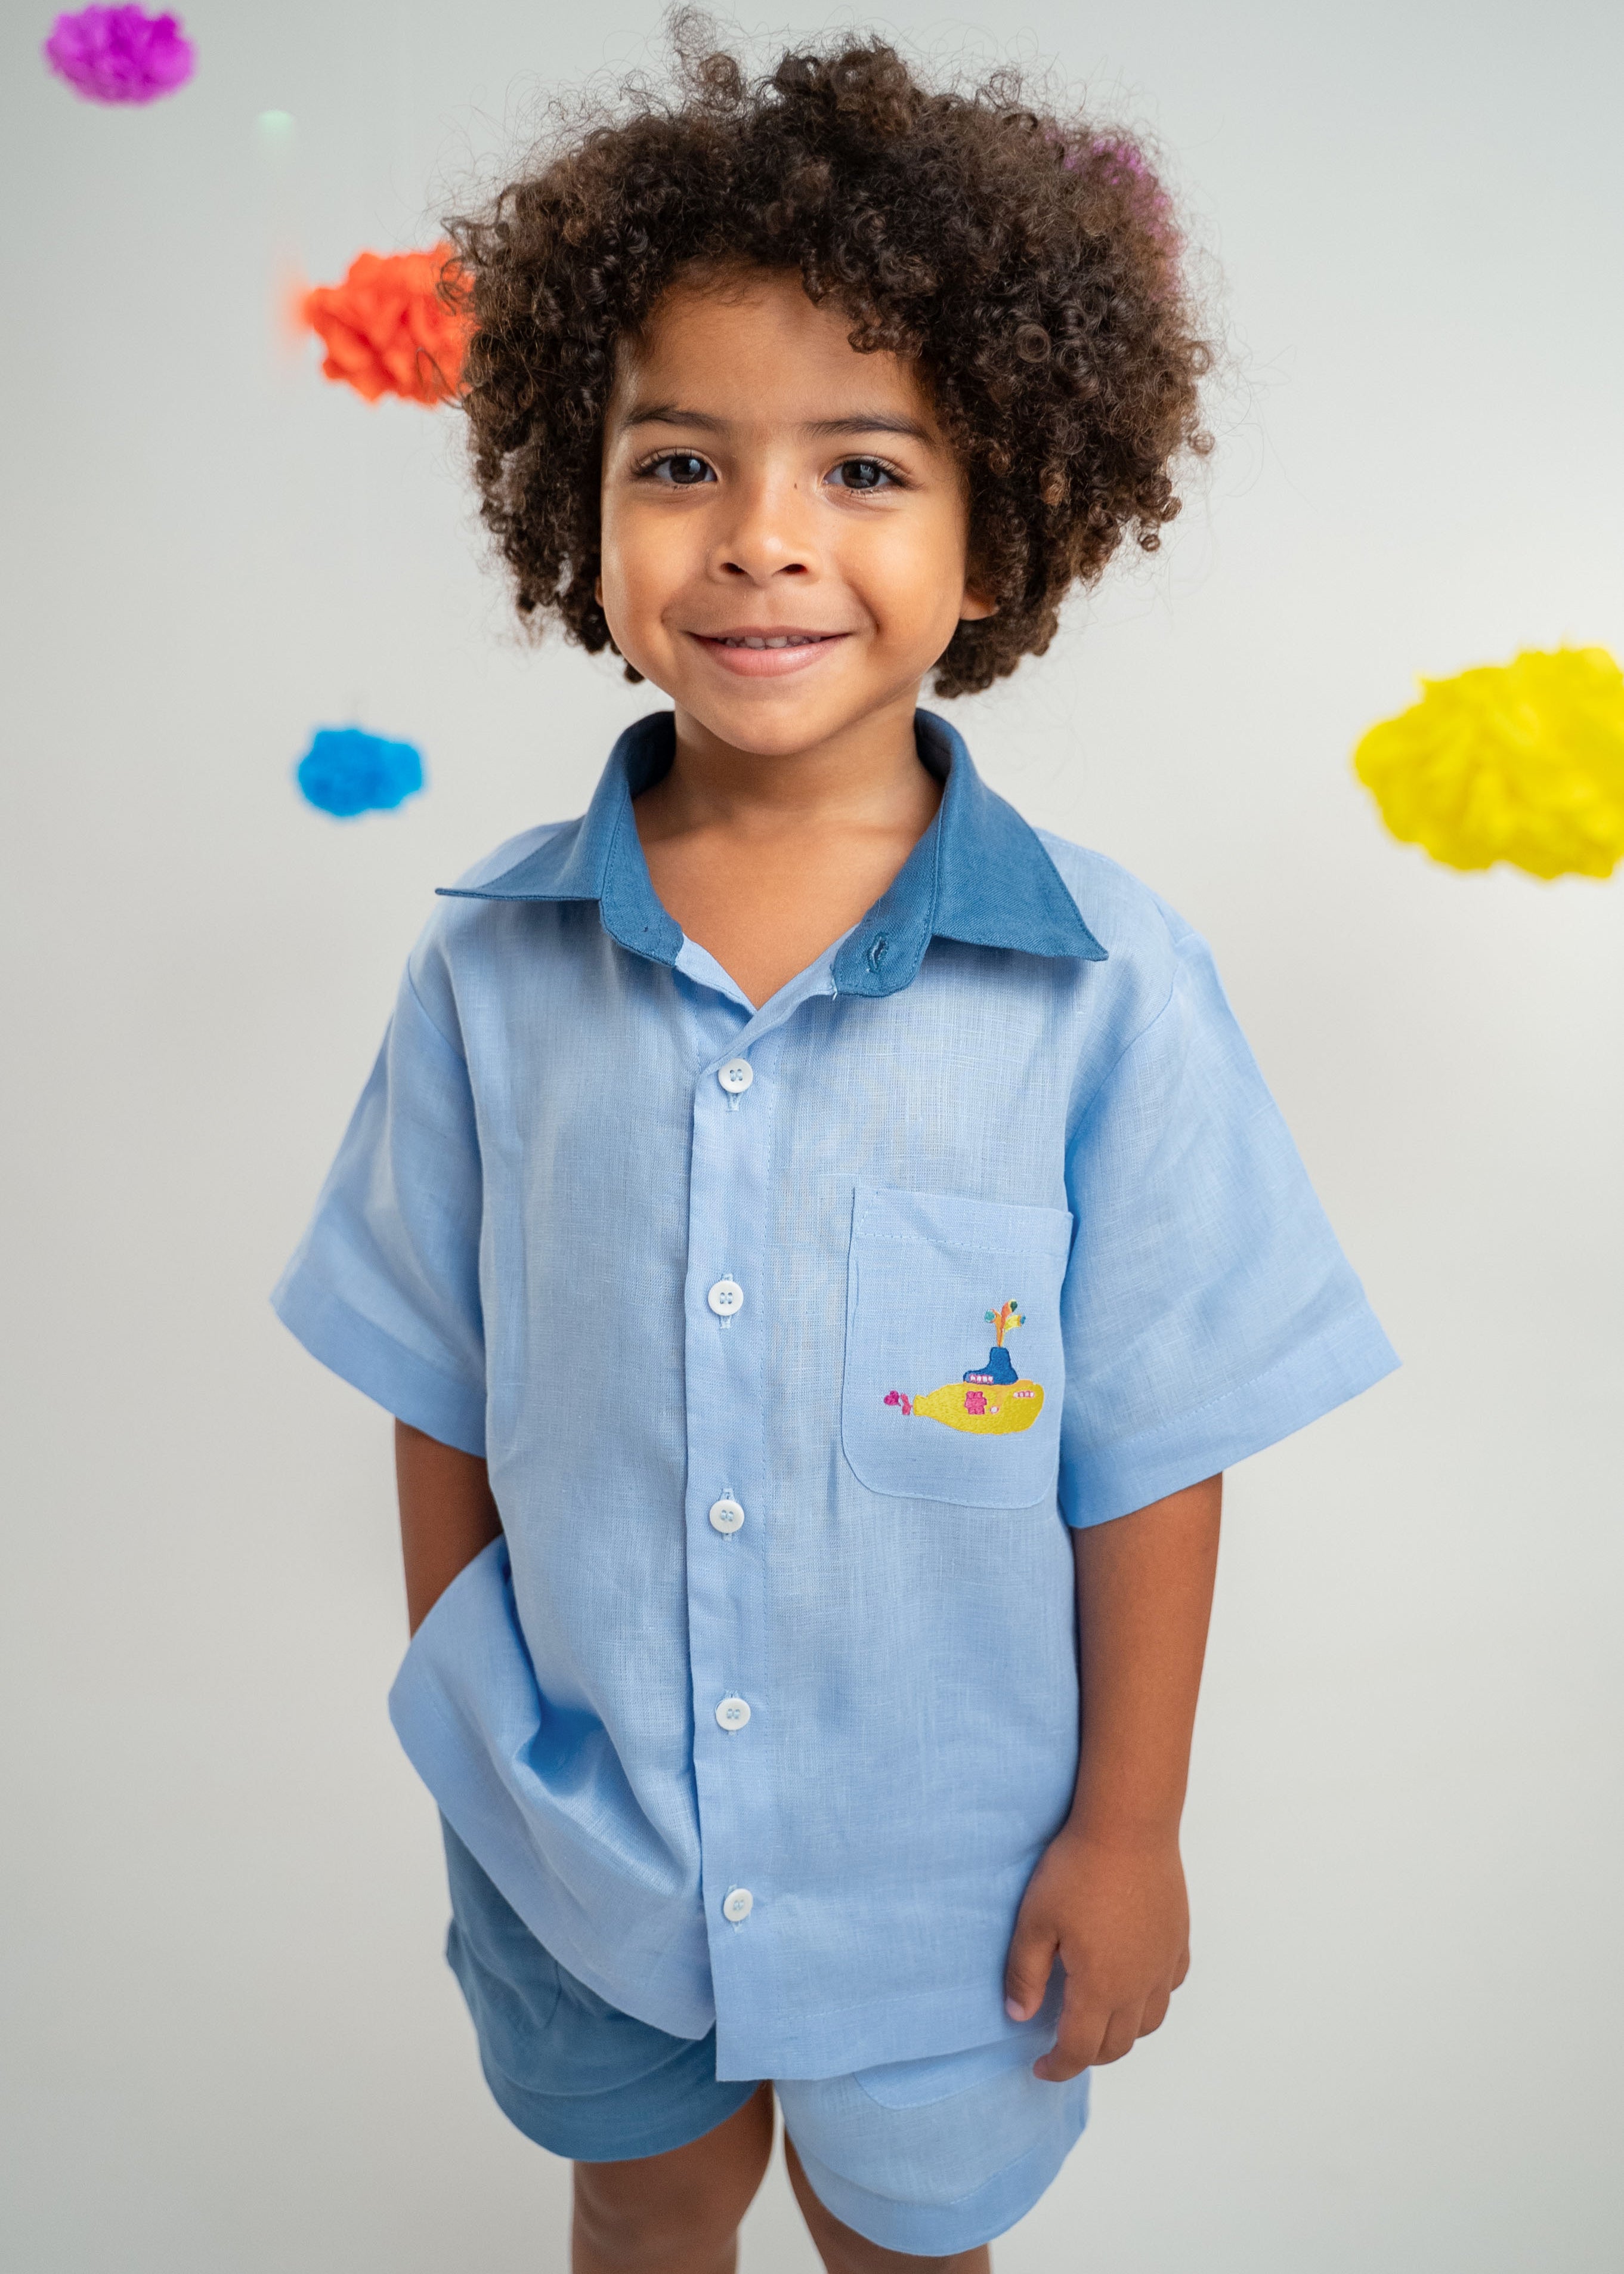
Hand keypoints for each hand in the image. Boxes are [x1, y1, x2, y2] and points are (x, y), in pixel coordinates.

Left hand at [1003, 1826, 1190, 2081]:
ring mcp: (1163, 1963)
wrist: (1128, 1825)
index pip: (1081, 2049)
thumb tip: (1019, 2016)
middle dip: (1088, 2054)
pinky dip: (1151, 1999)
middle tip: (1063, 2046)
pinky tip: (1134, 1984)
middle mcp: (1139, 1985)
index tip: (1040, 2068)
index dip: (1058, 2067)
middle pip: (1118, 2044)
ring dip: (1123, 2032)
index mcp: (1101, 1987)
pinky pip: (1170, 1986)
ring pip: (1150, 2021)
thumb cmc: (1077, 1869)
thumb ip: (1025, 1974)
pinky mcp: (1177, 1939)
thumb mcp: (1035, 1921)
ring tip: (1098, 2020)